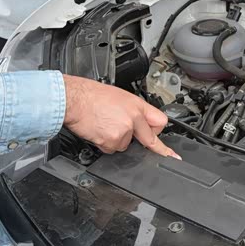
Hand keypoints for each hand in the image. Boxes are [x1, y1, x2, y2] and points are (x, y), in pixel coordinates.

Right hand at [62, 75, 180, 158]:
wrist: (73, 99)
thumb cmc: (91, 96)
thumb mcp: (119, 96)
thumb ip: (132, 111)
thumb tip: (138, 122)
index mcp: (137, 106)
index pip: (160, 122)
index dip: (160, 133)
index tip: (171, 150)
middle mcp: (133, 118)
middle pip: (148, 139)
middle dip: (147, 143)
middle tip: (155, 147)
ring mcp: (124, 131)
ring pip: (125, 145)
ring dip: (116, 140)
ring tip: (104, 124)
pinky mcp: (112, 141)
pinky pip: (111, 149)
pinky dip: (105, 143)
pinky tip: (98, 131)